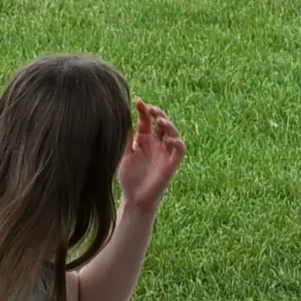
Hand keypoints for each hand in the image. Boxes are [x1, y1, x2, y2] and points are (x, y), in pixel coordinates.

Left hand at [118, 100, 186, 214]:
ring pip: (173, 133)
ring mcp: (165, 153)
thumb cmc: (129, 178)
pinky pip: (180, 150)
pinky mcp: (171, 164)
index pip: (147, 121)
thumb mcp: (123, 155)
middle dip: (158, 113)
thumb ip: (125, 138)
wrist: (134, 199)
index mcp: (144, 140)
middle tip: (150, 109)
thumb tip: (121, 118)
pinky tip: (170, 138)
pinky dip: (178, 142)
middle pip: (161, 123)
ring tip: (160, 120)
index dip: (144, 110)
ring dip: (169, 124)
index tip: (137, 101)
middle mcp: (156, 144)